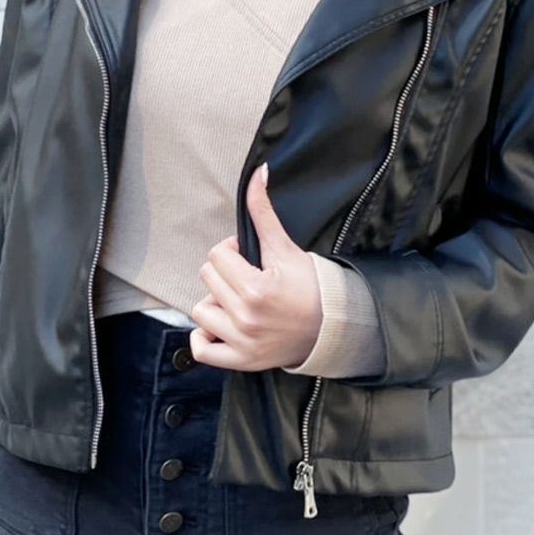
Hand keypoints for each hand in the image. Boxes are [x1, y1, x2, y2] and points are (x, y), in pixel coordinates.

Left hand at [189, 163, 322, 370]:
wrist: (333, 327)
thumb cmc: (312, 286)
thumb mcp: (286, 248)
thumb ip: (264, 212)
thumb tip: (257, 173)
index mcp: (255, 289)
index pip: (216, 255)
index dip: (232, 251)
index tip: (250, 258)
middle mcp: (245, 318)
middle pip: (207, 278)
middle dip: (224, 273)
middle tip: (247, 277)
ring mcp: (242, 343)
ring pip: (201, 310)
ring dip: (215, 303)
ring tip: (238, 302)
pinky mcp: (241, 361)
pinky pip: (202, 350)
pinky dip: (205, 338)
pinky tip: (222, 325)